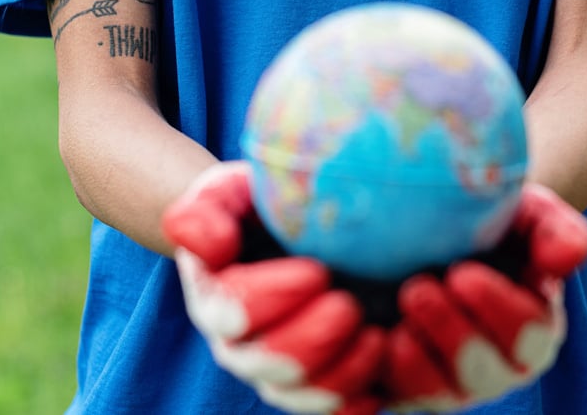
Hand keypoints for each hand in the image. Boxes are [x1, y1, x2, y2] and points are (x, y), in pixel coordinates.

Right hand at [162, 162, 385, 414]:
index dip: (273, 297)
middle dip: (311, 339)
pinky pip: (333, 412)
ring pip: (300, 394)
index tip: (318, 271)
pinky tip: (381, 388)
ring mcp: (278, 373)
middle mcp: (240, 346)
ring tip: (377, 337)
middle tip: (349, 306)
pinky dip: (356, 403)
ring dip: (341, 373)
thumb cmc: (259, 206)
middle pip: (268, 362)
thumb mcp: (228, 193)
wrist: (288, 232)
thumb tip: (213, 247)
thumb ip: (204, 213)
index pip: (233, 310)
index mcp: (216, 298)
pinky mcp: (318, 385)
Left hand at [380, 183, 586, 410]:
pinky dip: (381, 374)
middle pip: (483, 372)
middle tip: (418, 289)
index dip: (496, 308)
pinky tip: (372, 337)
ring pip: (439, 394)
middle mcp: (497, 367)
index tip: (462, 273)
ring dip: (416, 360)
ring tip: (397, 316)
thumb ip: (557, 232)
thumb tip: (566, 261)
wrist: (438, 230)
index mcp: (534, 330)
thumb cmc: (493, 223)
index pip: (528, 334)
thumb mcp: (529, 215)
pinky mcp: (406, 388)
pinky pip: (396, 398)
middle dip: (451, 333)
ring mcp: (451, 383)